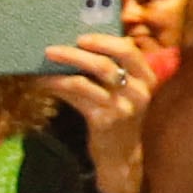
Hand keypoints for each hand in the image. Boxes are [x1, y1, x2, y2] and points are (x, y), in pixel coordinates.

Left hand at [42, 31, 159, 192]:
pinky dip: (59, 88)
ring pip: (86, 82)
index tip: (81, 38)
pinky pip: (76, 99)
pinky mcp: (104, 122)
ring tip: (45, 64)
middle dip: (75, 54)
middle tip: (52, 49)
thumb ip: (115, 68)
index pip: (128, 51)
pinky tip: (46, 83)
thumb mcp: (127, 90)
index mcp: (147, 78)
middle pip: (105, 65)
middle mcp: (138, 92)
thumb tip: (80, 43)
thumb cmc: (120, 114)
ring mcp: (121, 108)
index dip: (104, 41)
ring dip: (62, 70)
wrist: (122, 155)